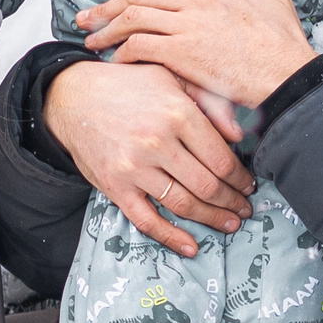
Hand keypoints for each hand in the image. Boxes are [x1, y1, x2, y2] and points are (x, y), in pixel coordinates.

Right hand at [43, 61, 252, 257]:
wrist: (73, 97)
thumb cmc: (127, 85)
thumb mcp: (171, 76)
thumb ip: (208, 101)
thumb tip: (239, 135)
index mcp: (177, 113)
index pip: (221, 158)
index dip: (241, 178)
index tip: (248, 184)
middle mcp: (157, 142)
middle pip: (208, 186)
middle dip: (232, 202)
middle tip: (244, 209)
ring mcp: (134, 168)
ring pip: (184, 205)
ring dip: (212, 219)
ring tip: (229, 223)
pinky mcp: (115, 186)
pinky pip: (147, 220)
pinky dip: (172, 238)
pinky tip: (191, 246)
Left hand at [75, 0, 319, 106]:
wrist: (287, 74)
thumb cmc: (283, 42)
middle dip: (106, 4)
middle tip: (86, 15)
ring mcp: (188, 24)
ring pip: (133, 18)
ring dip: (107, 29)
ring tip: (91, 41)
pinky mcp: (183, 53)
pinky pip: (140, 47)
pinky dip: (123, 53)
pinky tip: (116, 61)